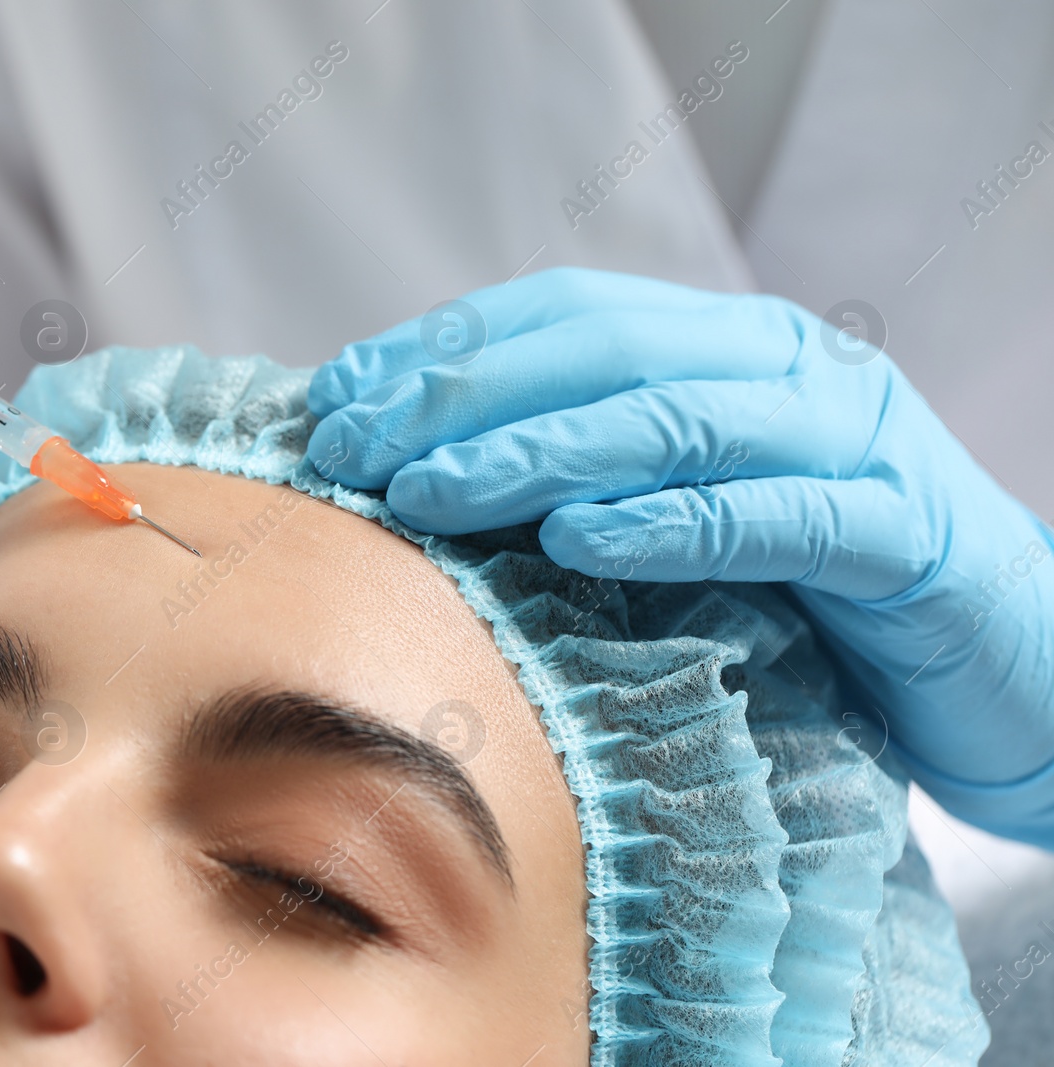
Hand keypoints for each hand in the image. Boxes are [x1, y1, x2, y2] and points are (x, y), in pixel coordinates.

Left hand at [308, 267, 1053, 844]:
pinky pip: (777, 515)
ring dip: (539, 449)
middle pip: (606, 348)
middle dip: (463, 393)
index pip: (565, 315)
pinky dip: (671, 520)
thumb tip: (419, 476)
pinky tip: (576, 539)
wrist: (1016, 674)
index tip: (338, 399)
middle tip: (355, 449)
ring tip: (428, 488)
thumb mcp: (691, 521)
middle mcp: (789, 370)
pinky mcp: (906, 536)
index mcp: (729, 349)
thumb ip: (591, 479)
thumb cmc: (823, 601)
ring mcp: (855, 441)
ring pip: (678, 416)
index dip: (445, 348)